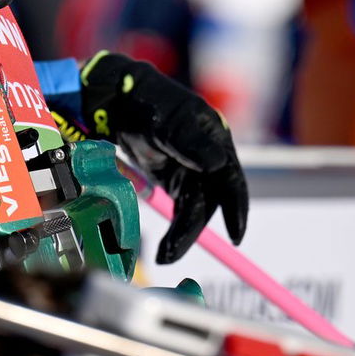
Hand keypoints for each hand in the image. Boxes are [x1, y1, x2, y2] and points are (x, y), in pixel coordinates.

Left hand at [79, 51, 248, 263]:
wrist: (118, 100)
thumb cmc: (148, 103)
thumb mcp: (168, 121)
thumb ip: (190, 141)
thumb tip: (218, 164)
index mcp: (216, 143)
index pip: (231, 182)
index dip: (237, 210)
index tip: (236, 236)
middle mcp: (208, 161)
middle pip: (208, 203)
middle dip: (192, 230)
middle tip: (172, 252)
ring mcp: (191, 171)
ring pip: (193, 209)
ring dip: (181, 233)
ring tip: (164, 255)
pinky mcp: (174, 180)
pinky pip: (180, 208)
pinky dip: (174, 226)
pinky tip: (166, 245)